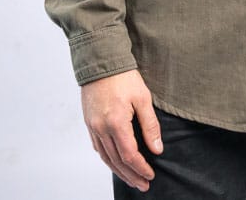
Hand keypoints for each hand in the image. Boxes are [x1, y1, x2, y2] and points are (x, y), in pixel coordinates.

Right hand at [81, 69, 162, 192]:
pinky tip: (115, 162)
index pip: (130, 155)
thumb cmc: (122, 76)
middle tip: (143, 185)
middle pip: (117, 161)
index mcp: (116, 123)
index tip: (151, 175)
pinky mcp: (89, 121)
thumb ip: (150, 125)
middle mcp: (101, 128)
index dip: (141, 168)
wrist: (100, 61)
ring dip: (119, 171)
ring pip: (106, 157)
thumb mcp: (142, 98)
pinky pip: (97, 147)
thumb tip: (156, 149)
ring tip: (131, 179)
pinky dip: (107, 159)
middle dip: (131, 175)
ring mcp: (93, 126)